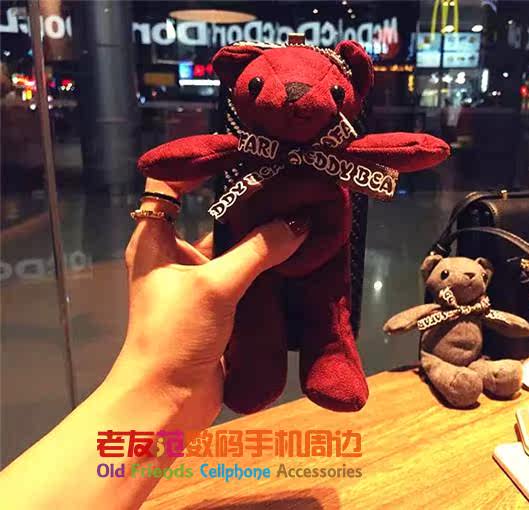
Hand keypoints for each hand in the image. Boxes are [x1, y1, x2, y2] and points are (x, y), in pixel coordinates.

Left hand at [109, 178, 308, 428]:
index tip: (241, 152)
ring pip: (234, 251)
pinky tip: (301, 257)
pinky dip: (269, 270)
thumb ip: (259, 251)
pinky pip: (246, 279)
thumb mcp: (216, 286)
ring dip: (264, 240)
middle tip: (290, 185)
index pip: (169, 185)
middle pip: (211, 216)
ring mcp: (198, 284)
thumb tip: (299, 223)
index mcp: (156, 239)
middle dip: (249, 204)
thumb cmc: (175, 334)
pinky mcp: (218, 309)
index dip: (199, 164)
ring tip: (304, 216)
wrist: (166, 402)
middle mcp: (174, 256)